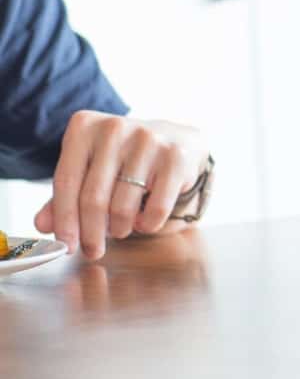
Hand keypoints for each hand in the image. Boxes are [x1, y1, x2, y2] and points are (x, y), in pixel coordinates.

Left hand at [34, 113, 209, 258]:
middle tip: (92, 250)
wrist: (178, 140)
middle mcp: (114, 128)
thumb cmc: (126, 158)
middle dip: (91, 234)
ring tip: (120, 230)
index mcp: (84, 127)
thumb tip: (43, 224)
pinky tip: (143, 221)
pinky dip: (147, 224)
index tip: (65, 245)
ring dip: (119, 229)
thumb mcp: (90, 169)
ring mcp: (148, 140)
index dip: (64, 220)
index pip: (66, 182)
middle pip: (93, 198)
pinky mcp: (175, 156)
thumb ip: (64, 195)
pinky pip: (156, 208)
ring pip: (122, 206)